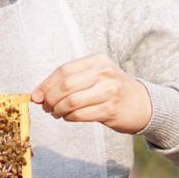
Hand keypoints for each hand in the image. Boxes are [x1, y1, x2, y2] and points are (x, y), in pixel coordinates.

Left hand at [31, 53, 152, 134]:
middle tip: (47, 107)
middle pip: (65, 86)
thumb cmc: (111, 89)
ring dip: (59, 110)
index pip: (63, 71)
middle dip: (50, 99)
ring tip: (57, 113)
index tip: (36, 96)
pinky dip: (70, 118)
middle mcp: (104, 73)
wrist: (142, 104)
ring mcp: (109, 91)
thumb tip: (37, 95)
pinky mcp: (111, 110)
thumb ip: (68, 81)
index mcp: (97, 60)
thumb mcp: (94, 76)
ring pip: (71, 102)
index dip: (46, 85)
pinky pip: (81, 115)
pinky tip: (69, 117)